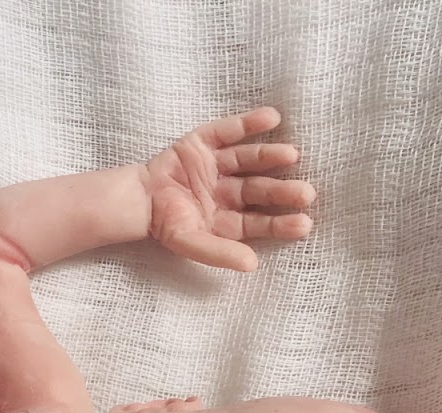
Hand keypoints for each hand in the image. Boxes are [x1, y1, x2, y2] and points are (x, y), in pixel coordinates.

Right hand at [143, 107, 314, 271]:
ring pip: (249, 158)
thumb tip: (252, 265)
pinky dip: (249, 123)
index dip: (281, 223)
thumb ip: (219, 253)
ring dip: (271, 155)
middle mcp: (228, 189)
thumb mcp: (189, 242)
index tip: (304, 224)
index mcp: (227, 217)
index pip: (260, 221)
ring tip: (291, 155)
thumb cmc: (163, 224)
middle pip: (260, 189)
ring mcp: (218, 164)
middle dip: (282, 190)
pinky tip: (272, 118)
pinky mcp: (205, 142)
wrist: (135, 198)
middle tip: (306, 193)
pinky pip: (230, 130)